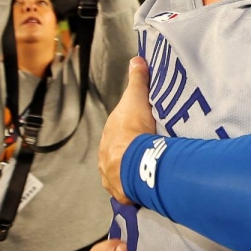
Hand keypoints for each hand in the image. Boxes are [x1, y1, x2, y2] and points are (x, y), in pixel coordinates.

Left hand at [99, 57, 154, 204]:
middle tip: (146, 151)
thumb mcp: (136, 98)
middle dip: (128, 151)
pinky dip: (133, 187)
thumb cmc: (134, 129)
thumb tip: (136, 60)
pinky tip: (143, 186)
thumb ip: (137, 80)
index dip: (128, 128)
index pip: (117, 130)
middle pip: (117, 151)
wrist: (134, 162)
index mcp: (108, 134)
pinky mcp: (119, 191)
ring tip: (146, 170)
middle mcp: (104, 154)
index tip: (141, 130)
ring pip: (119, 171)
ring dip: (129, 170)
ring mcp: (110, 174)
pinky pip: (126, 189)